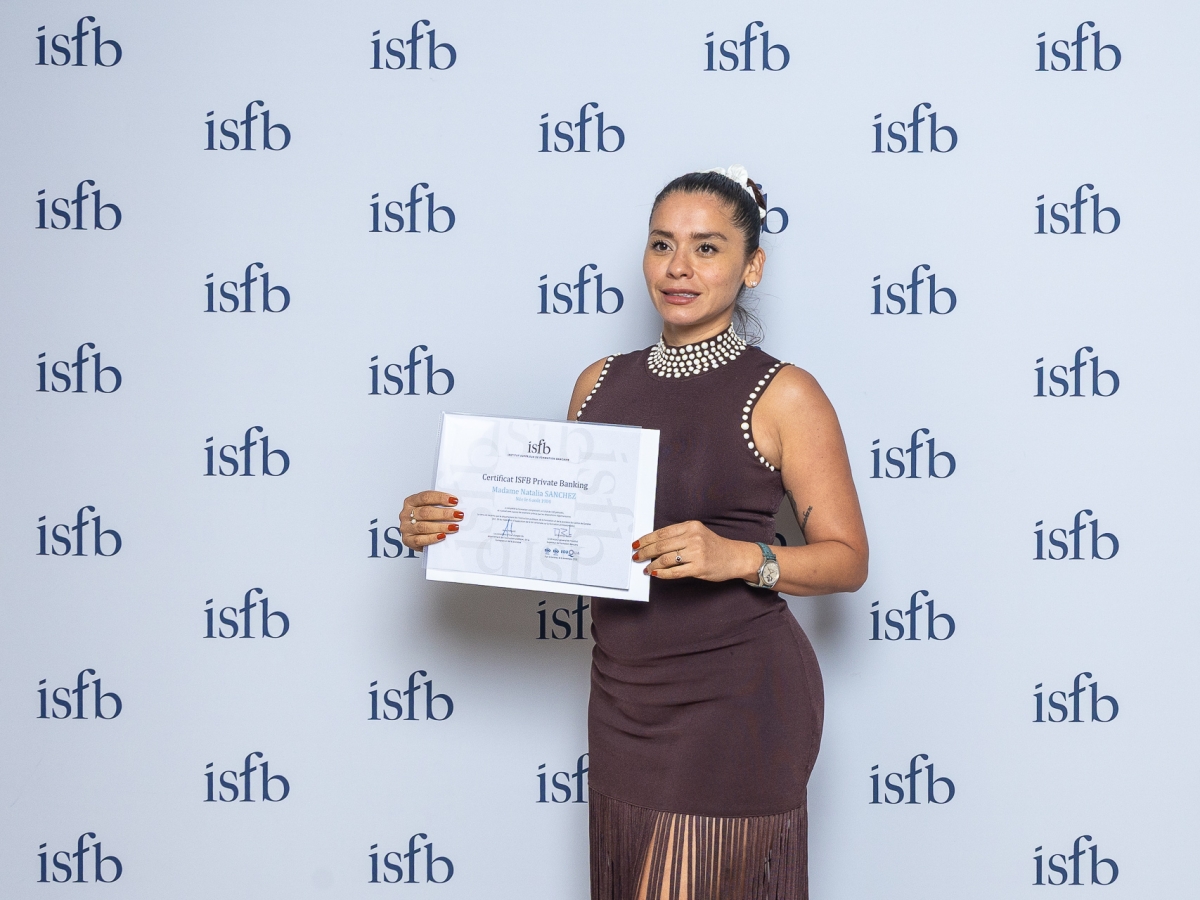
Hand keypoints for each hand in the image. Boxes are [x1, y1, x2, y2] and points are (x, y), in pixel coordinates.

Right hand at [399, 491, 461, 550]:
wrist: (417, 535)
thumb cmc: (425, 519)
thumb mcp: (429, 508)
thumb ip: (439, 505)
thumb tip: (456, 504)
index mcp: (411, 501)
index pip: (425, 497)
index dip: (440, 498)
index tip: (454, 501)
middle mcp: (406, 514)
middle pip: (426, 512)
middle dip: (444, 514)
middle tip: (458, 515)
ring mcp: (406, 527)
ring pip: (424, 526)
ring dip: (441, 526)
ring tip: (454, 527)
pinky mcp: (407, 540)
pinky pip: (420, 540)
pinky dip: (432, 538)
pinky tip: (442, 536)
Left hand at [631, 520, 759, 582]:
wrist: (735, 557)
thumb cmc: (714, 546)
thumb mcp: (697, 533)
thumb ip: (679, 536)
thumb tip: (654, 544)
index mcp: (691, 526)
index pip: (662, 532)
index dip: (646, 539)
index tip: (636, 544)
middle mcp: (693, 537)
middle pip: (661, 545)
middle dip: (645, 552)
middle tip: (636, 557)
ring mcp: (696, 553)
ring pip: (665, 559)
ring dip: (652, 565)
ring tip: (646, 568)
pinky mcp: (699, 567)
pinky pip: (675, 571)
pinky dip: (662, 574)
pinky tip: (656, 574)